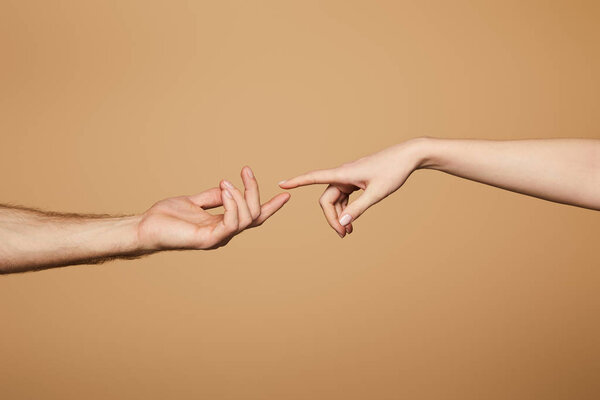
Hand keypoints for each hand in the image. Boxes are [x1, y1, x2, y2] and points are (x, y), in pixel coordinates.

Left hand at [138, 166, 289, 249]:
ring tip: (227, 181)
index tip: (286, 194)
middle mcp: (224, 233)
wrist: (145, 227)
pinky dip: (232, 205)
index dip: (270, 206)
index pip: (253, 216)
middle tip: (246, 170)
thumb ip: (212, 197)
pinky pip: (231, 223)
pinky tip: (225, 190)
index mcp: (223, 225)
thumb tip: (228, 188)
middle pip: (254, 214)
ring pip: (246, 218)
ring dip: (241, 196)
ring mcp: (218, 238)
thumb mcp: (194, 201)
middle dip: (254, 191)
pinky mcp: (208, 240)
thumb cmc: (166, 216)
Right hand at [279, 139, 424, 236]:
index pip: (314, 177)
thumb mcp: (377, 193)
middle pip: (327, 199)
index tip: (281, 184)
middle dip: (331, 217)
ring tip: (349, 232)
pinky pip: (345, 196)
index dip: (297, 182)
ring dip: (340, 215)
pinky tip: (352, 220)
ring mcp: (350, 177)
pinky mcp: (356, 180)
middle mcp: (343, 174)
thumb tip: (342, 222)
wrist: (408, 156)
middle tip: (343, 235)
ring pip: (336, 199)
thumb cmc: (393, 171)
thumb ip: (359, 208)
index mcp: (344, 174)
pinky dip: (347, 209)